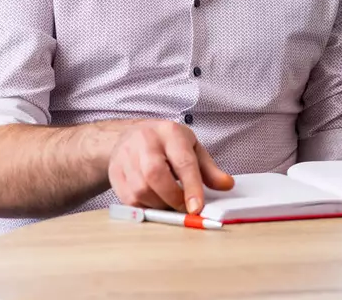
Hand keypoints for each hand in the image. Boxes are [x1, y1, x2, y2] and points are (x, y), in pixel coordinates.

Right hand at [108, 120, 233, 213]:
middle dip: (173, 198)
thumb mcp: (191, 148)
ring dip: (159, 204)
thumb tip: (226, 185)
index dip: (191, 187)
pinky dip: (145, 207)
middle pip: (156, 175)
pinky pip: (129, 199)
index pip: (183, 162)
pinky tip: (154, 201)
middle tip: (185, 208)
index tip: (197, 208)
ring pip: (141, 190)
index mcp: (170, 133)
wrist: (129, 136)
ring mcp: (126, 157)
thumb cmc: (166, 143)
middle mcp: (145, 142)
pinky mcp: (115, 173)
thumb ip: (209, 169)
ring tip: (170, 202)